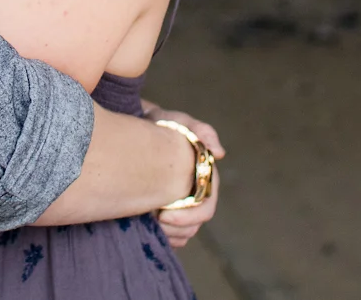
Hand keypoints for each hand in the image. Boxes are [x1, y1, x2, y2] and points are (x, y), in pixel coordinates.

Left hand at [142, 101, 224, 247]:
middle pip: (195, 225)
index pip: (205, 208)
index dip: (189, 216)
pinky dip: (165, 238)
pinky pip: (174, 236)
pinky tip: (150, 229)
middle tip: (154, 221)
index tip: (164, 214)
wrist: (141, 128)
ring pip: (184, 233)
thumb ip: (202, 132)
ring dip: (169, 234)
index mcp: (205, 179)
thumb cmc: (164, 124)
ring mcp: (184, 205)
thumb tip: (219, 153)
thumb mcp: (181, 122)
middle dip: (176, 228)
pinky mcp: (170, 212)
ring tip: (149, 223)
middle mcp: (197, 195)